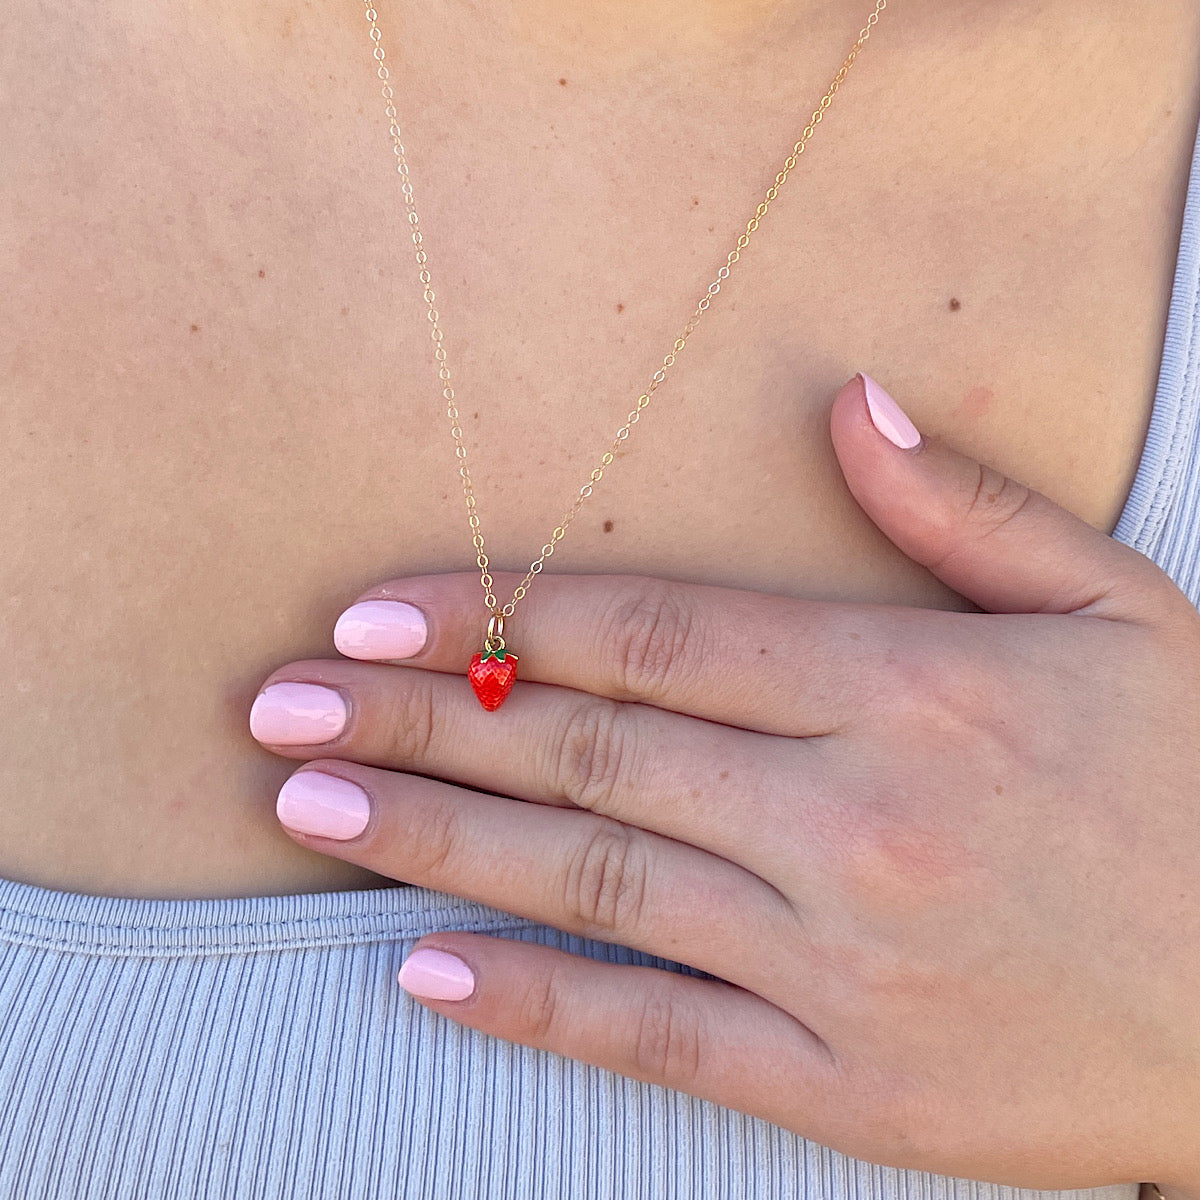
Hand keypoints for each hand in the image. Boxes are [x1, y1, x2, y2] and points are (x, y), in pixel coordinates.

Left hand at [248, 374, 1199, 1191]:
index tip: (370, 612)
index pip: (653, 633)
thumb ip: (967, 508)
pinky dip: (535, 1005)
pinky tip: (423, 969)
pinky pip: (662, 1035)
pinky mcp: (852, 1084)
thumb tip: (847, 401)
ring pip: (597, 886)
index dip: (496, 618)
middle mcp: (853, 819)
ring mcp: (842, 960)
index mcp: (908, 689)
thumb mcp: (1120, 612)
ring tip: (308, 811)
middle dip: (417, 723)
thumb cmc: (1199, 791)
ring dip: (436, 844)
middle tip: (277, 708)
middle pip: (588, 753)